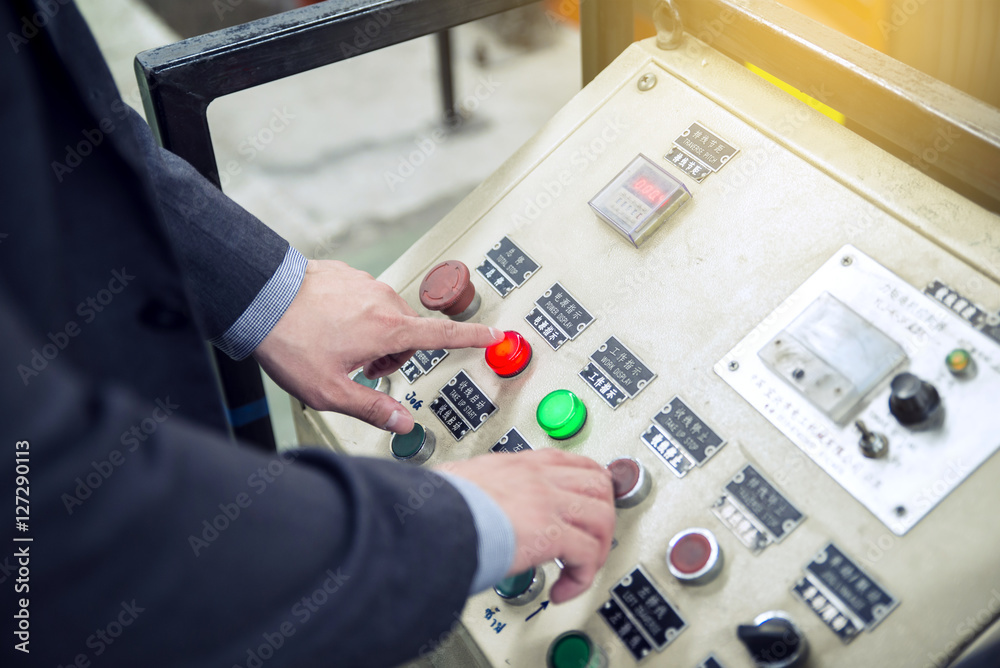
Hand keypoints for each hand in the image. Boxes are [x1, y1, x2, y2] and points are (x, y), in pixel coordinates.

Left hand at [254, 260, 502, 432]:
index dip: (473, 338)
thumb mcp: (330, 391)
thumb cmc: (291, 342)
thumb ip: (372, 408)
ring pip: (387, 317)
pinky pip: (366, 300)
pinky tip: (327, 324)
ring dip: (373, 335)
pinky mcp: (351, 274)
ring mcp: (367, 284)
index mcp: (388, 330)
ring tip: (336, 345)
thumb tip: (403, 424)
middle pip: (408, 334)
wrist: (259, 298)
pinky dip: (356, 315)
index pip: (443, 336)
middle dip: (392, 354)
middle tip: (359, 367)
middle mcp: (384, 302)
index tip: (496, 334)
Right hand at [442, 449, 615, 603]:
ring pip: (602, 518)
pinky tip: (561, 590)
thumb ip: (484, 488)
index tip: (591, 502)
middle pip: (599, 485)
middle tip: (590, 542)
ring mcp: (548, 502)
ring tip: (577, 571)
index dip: (592, 484)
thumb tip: (478, 507)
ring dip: (596, 550)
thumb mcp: (465, 480)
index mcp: (519, 462)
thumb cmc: (436, 504)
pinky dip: (582, 577)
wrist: (430, 518)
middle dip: (601, 517)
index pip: (574, 462)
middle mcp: (539, 477)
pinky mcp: (551, 532)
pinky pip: (588, 554)